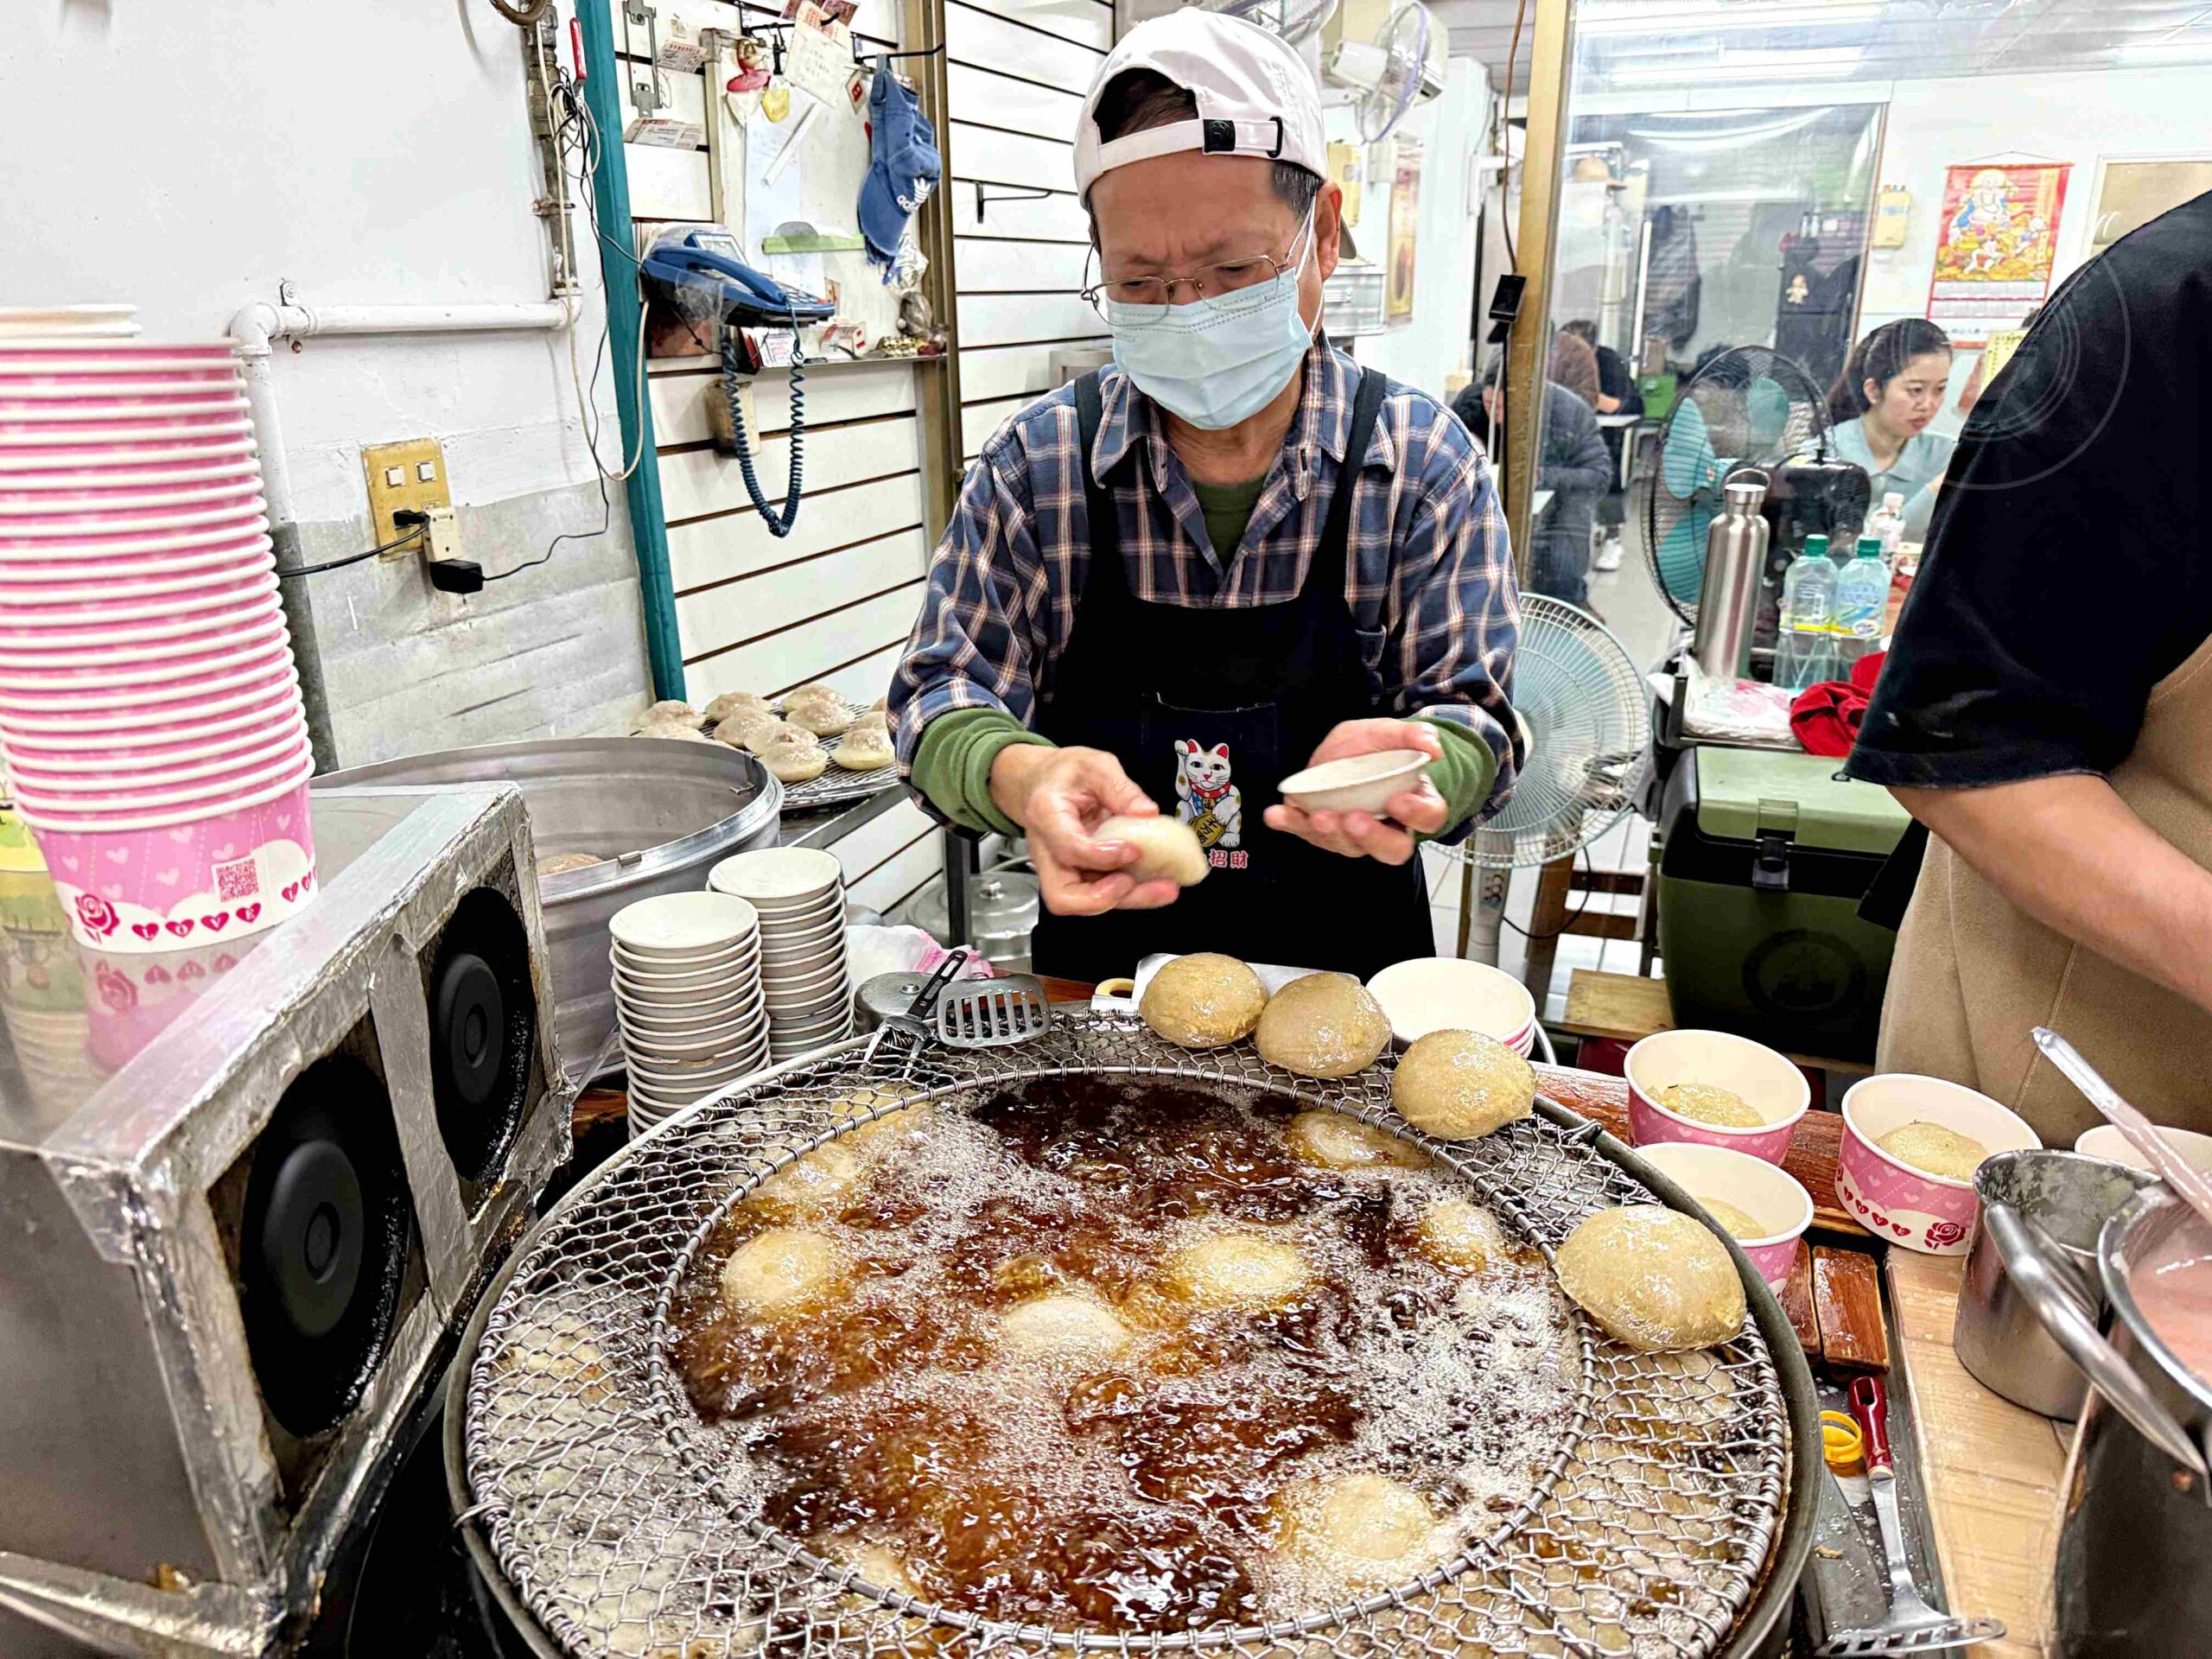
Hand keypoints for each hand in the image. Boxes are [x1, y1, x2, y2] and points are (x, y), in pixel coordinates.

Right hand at [990, 744, 1185, 914]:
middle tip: (1135, 882)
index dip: (1101, 856)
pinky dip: (1131, 894)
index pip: (1068, 848)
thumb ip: (1120, 787)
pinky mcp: (1078, 876)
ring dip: (1127, 900)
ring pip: (1084, 903)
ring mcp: (1060, 869)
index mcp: (1046, 816)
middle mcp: (1047, 852)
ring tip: (1166, 889)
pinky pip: (1101, 895)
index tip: (1133, 850)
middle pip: (1063, 896)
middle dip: (1104, 898)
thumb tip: (1147, 812)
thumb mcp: (1095, 765)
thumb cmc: (1066, 774)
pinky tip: (1160, 884)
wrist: (1043, 784)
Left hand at [1263, 718, 1446, 865]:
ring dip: (1330, 834)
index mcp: (1415, 803)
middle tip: (1354, 819)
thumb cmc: (1375, 748)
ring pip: (1349, 846)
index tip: (1398, 800)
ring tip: (1317, 816)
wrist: (1346, 751)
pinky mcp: (1323, 830)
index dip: (1416, 814)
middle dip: (1371, 837)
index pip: (1427, 818)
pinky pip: (1306, 832)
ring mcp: (1354, 834)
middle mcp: (1388, 827)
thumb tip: (1432, 747)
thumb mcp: (1390, 733)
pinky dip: (1289, 824)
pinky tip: (1276, 815)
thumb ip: (1411, 736)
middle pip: (1391, 848)